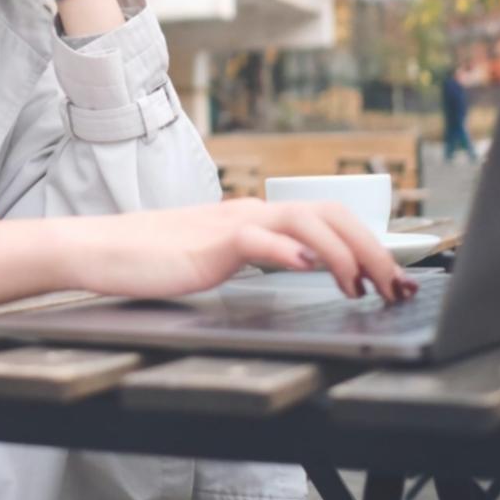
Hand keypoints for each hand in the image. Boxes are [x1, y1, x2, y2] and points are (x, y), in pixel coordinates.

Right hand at [0, 200, 418, 307]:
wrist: (101, 250)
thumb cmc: (153, 259)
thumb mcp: (218, 259)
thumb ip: (259, 257)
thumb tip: (305, 264)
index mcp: (255, 218)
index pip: (325, 219)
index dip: (368, 243)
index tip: (394, 277)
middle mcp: (250, 213)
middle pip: (328, 214)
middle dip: (372, 249)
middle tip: (398, 286)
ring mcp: (230, 225)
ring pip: (302, 222)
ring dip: (342, 252)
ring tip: (363, 285)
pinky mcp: (208, 245)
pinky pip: (255, 240)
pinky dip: (287, 251)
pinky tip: (308, 268)